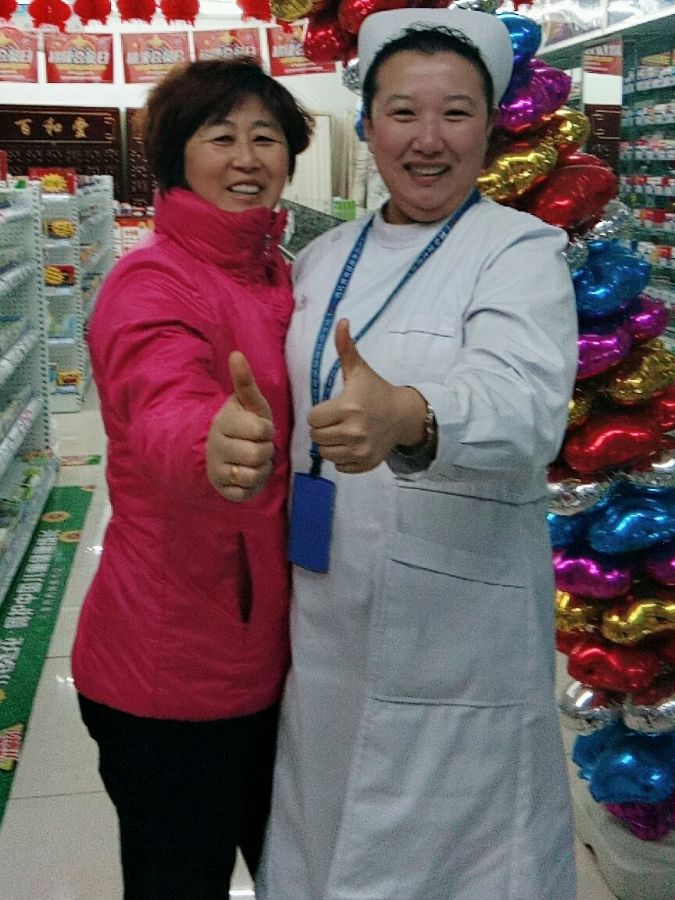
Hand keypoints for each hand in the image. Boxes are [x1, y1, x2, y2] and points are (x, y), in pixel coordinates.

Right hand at [206, 351, 274, 501]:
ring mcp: (217, 471)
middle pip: (258, 454)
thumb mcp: (247, 403)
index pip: (261, 430)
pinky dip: (254, 485)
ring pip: (253, 475)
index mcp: (223, 423)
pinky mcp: (223, 491)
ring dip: (261, 468)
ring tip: (254, 460)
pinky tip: (248, 473)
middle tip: (257, 445)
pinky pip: (247, 493)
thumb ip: (244, 381)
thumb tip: (236, 354)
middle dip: (265, 450)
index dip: (266, 430)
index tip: (258, 429)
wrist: (219, 450)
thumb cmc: (242, 424)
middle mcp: (216, 447)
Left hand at [308, 319, 427, 473]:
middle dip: (323, 428)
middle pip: (317, 437)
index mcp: (349, 407)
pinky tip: (351, 444)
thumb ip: (346, 348)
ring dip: (330, 444)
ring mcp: (361, 450)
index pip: (313, 419)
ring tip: (342, 432)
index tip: (331, 408)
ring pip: (325, 453)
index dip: (319, 413)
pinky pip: (339, 466)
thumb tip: (341, 321)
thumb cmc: (376, 391)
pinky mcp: (366, 463)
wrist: (403, 415)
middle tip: (336, 420)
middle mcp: (355, 431)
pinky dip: (341, 458)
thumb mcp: (359, 370)